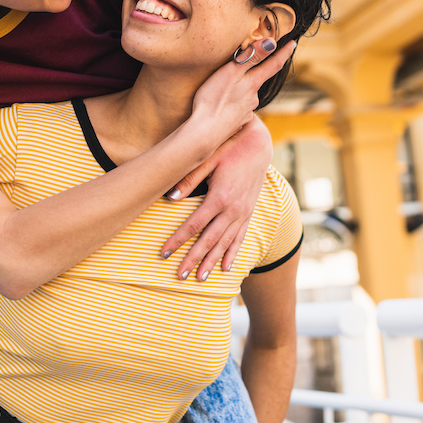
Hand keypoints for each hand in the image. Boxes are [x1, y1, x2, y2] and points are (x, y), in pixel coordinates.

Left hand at [162, 116, 272, 279]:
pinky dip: (232, 253)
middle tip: (180, 276)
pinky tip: (226, 267)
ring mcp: (243, 213)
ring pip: (225, 243)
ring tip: (200, 278)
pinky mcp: (249, 212)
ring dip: (211, 261)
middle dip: (193, 259)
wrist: (258, 144)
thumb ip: (189, 178)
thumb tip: (169, 197)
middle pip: (209, 240)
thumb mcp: (207, 158)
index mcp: (220, 196)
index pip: (194, 225)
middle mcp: (233, 209)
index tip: (164, 254)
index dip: (178, 241)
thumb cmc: (229, 147)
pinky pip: (240, 237)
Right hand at [186, 39, 293, 148]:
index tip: (293, 43)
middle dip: (258, 71)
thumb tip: (271, 42)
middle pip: (259, 80)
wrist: (204, 133)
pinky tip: (224, 104)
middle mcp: (254, 97)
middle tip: (253, 62)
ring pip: (248, 95)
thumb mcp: (231, 72)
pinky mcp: (237, 122)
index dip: (284, 53)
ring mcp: (246, 111)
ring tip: (228, 85)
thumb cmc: (213, 99)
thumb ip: (251, 57)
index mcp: (253, 83)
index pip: (273, 64)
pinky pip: (239, 108)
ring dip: (243, 88)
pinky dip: (234, 103)